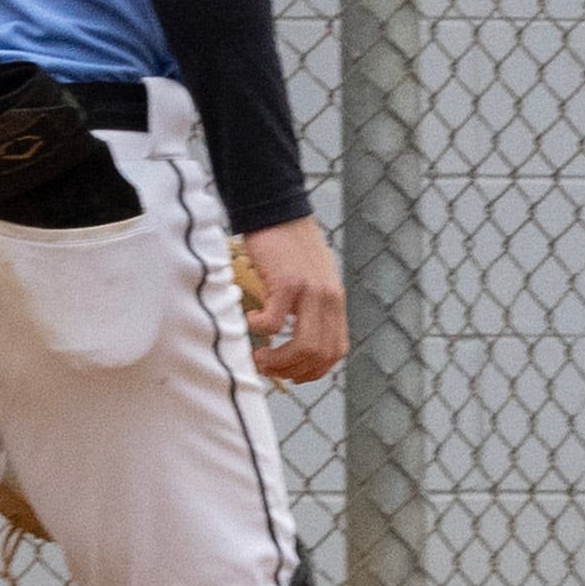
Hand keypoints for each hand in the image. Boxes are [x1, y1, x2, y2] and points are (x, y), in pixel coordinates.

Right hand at [239, 215, 348, 382]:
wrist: (277, 211)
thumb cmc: (287, 247)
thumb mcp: (311, 280)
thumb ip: (310, 308)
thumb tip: (293, 342)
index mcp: (335, 302)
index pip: (336, 350)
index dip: (314, 370)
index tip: (291, 374)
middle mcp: (329, 299)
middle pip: (320, 354)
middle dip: (291, 370)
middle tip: (267, 367)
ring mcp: (310, 291)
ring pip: (303, 347)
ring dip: (277, 360)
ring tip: (257, 355)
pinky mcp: (287, 282)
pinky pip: (273, 322)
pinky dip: (258, 330)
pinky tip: (248, 320)